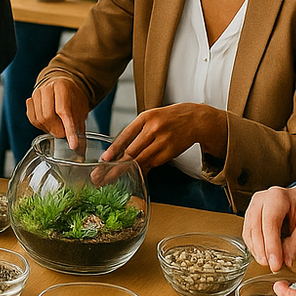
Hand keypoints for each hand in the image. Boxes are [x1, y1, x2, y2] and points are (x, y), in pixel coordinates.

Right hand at [26, 75, 93, 155]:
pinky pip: (32, 119)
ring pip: (39, 119)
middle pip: (48, 116)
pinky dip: (40, 126)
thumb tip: (80, 150)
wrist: (62, 84)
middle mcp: (47, 88)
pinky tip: (48, 124)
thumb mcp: (81, 109)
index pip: (64, 111)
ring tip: (57, 128)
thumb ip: (79, 128)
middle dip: (57, 130)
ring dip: (49, 129)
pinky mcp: (30, 100)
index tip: (73, 144)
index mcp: (62, 87)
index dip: (69, 130)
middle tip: (64, 134)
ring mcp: (37, 94)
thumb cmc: (72, 97)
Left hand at [102, 104, 225, 168]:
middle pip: (131, 152)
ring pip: (141, 161)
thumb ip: (136, 131)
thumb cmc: (169, 118)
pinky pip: (152, 164)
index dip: (113, 150)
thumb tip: (118, 151)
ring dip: (125, 172)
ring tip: (109, 179)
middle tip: (100, 177)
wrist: (195, 119)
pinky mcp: (171, 152)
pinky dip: (141, 170)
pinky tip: (131, 176)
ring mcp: (163, 142)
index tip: (103, 161)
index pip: (125, 135)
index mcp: (145, 117)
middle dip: (114, 167)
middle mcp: (153, 129)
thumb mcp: (150, 117)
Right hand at [243, 185, 295, 271]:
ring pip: (249, 231)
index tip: (276, 263)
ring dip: (257, 250)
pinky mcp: (251, 215)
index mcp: (279, 196)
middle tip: (273, 266)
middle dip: (263, 249)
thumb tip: (286, 260)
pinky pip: (248, 233)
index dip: (271, 244)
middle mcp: (262, 198)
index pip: (270, 221)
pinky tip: (263, 256)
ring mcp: (254, 206)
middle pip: (256, 226)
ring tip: (269, 263)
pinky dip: (254, 246)